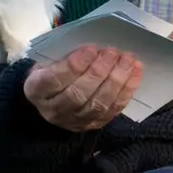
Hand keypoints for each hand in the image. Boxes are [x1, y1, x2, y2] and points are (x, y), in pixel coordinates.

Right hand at [24, 46, 142, 131]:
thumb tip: (93, 46)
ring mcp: (74, 121)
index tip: (91, 49)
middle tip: (113, 52)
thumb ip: (63, 55)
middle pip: (78, 94)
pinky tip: (135, 72)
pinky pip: (113, 110)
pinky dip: (127, 91)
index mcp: (36, 90)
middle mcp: (53, 110)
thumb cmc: (50, 71)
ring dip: (117, 81)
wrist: (51, 99)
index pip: (54, 80)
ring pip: (98, 104)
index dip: (74, 65)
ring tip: (127, 60)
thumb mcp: (46, 60)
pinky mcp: (93, 125)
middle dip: (99, 72)